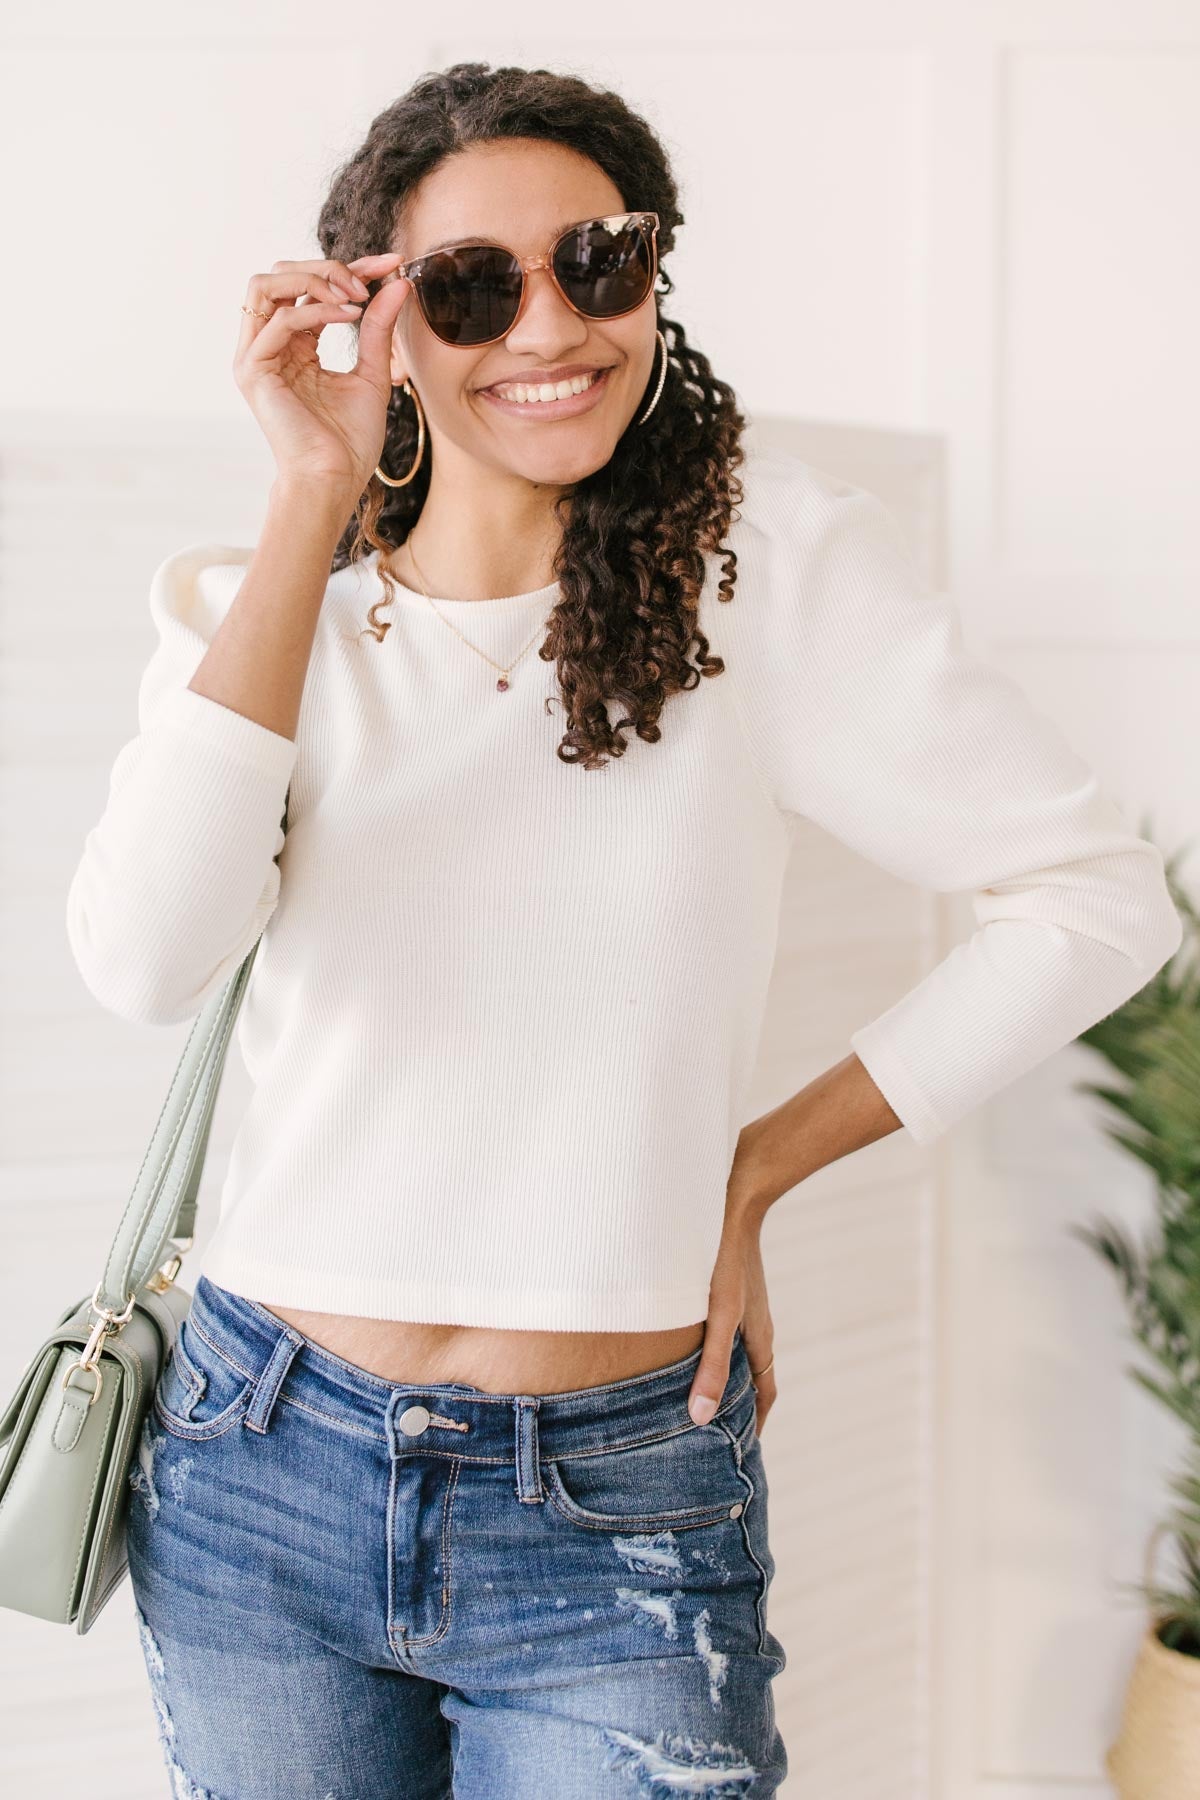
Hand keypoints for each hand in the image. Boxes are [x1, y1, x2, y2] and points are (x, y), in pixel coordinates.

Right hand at [233, 253, 413, 502]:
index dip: (350, 267)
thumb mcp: (373, 372)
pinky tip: (349, 316)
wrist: (335, 480)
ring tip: (354, 296)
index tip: (390, 264)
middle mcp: (269, 344)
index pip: (312, 287)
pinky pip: (280, 319)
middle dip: (328, 267)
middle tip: (368, 281)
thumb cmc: (350, 440)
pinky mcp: (253, 369)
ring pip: (266, 283)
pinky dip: (316, 310)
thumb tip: (398, 282)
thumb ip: (379, 327)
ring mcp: (256, 355)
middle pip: (281, 273)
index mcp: (293, 344)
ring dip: (313, 279)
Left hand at [686, 1195, 775, 1436]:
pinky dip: (712, 1345)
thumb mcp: (719, 1317)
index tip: (741, 1450)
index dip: (754, 1421)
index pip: (764, 1391)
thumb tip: (701, 1418)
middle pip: (752, 1374)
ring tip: (699, 1391)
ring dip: (724, 1372)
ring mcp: (743, 1303)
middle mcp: (756, 1323)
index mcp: (760, 1337)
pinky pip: (724, 1325)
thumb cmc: (725, 1258)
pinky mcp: (727, 1283)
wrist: (733, 1198)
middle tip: (717, 1429)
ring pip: (737, 1349)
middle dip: (739, 1403)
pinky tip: (686, 1340)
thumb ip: (711, 1366)